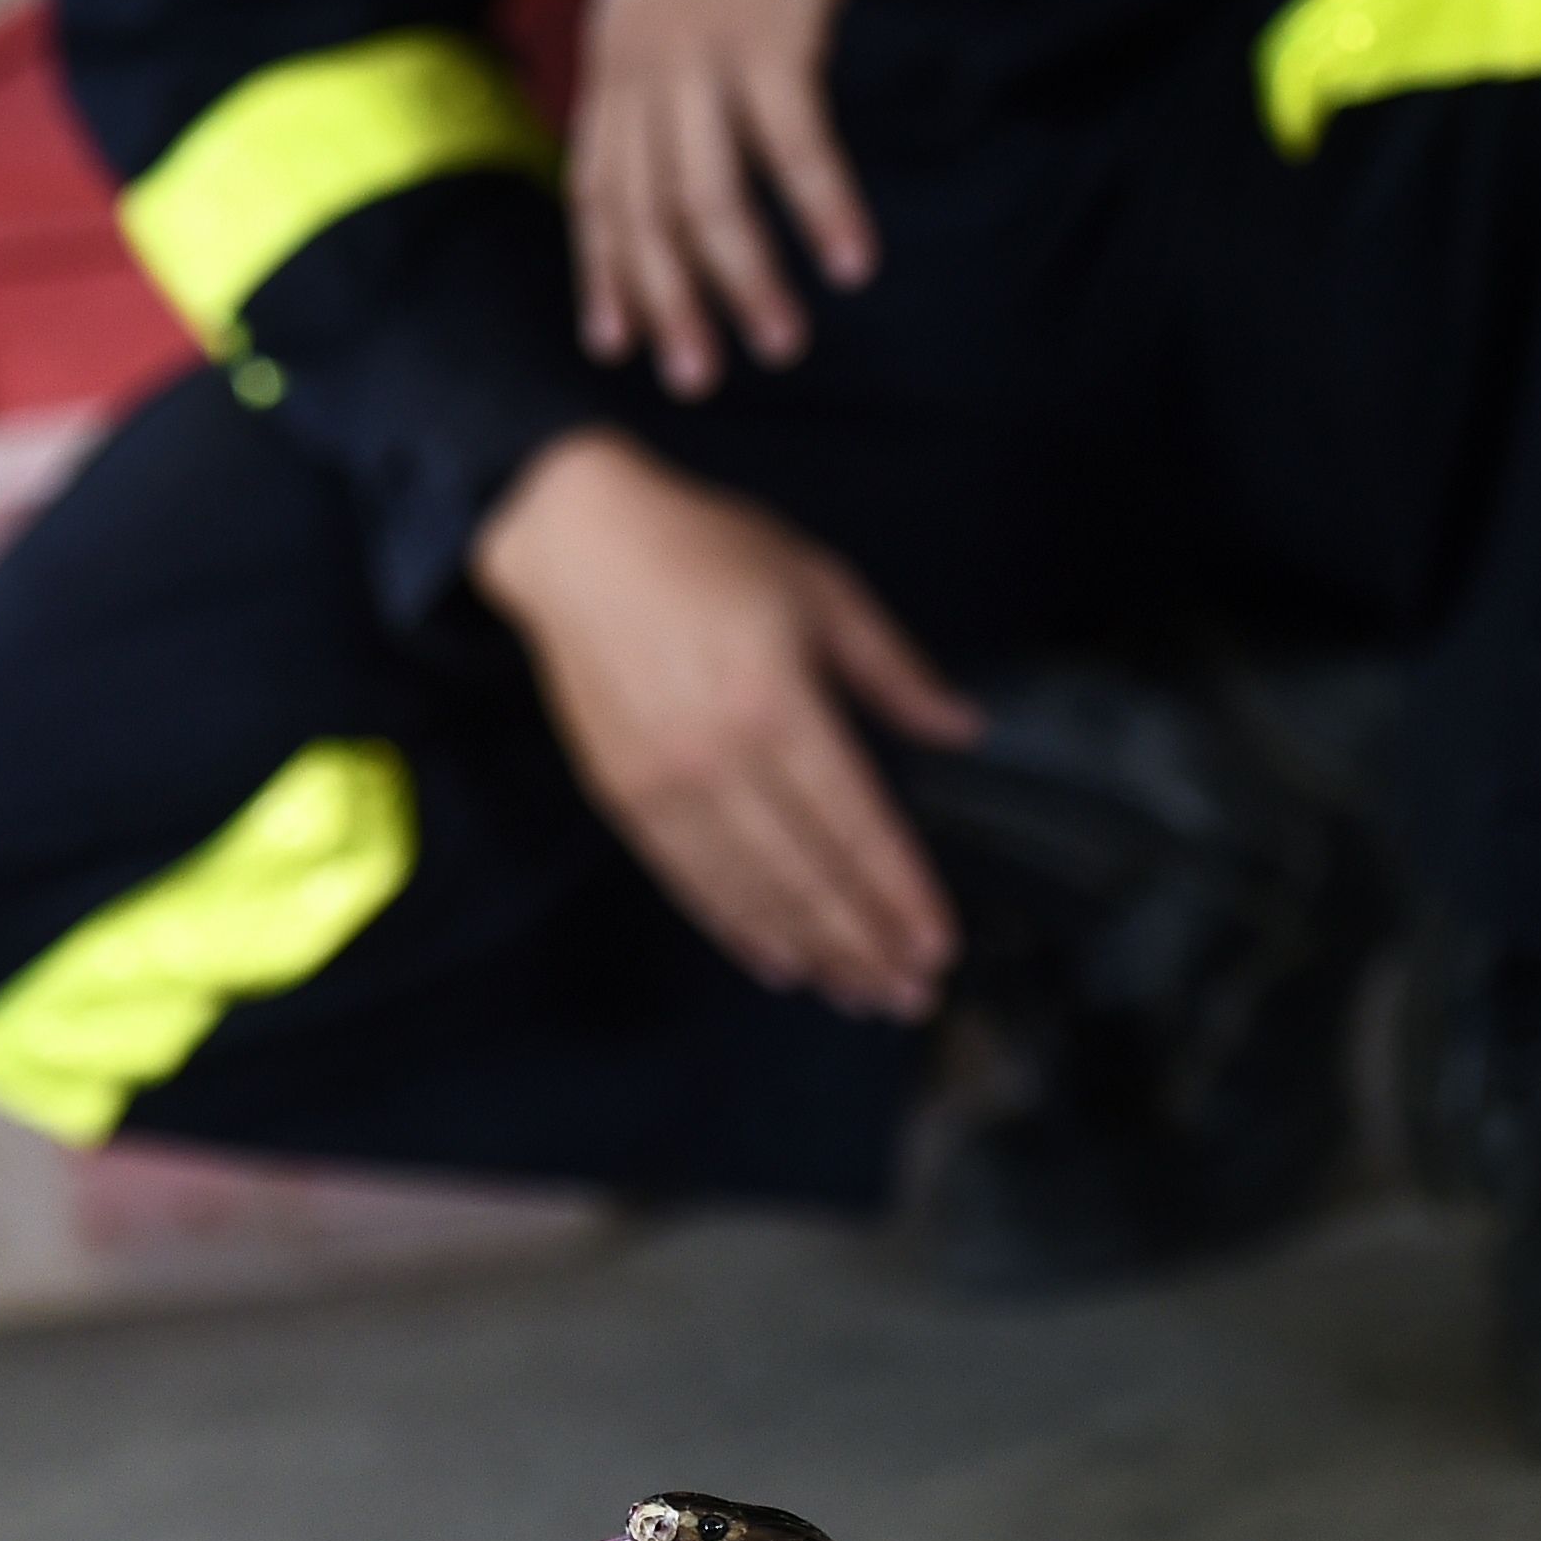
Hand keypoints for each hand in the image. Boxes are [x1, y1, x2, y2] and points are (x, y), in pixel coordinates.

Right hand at [473, 430, 976, 1020]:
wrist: (578, 544)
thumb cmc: (705, 550)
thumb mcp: (822, 587)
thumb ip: (893, 670)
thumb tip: (962, 729)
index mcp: (777, 702)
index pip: (854, 823)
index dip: (899, 893)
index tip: (937, 943)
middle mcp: (719, 759)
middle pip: (806, 876)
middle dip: (864, 944)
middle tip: (911, 995)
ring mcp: (666, 786)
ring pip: (750, 892)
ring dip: (811, 951)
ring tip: (858, 995)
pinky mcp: (626, 798)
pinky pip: (692, 882)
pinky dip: (740, 929)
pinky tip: (780, 962)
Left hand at [571, 0, 874, 397]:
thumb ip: (656, 77)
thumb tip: (675, 149)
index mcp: (612, 69)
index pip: (598, 196)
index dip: (605, 275)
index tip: (616, 344)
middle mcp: (642, 75)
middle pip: (646, 220)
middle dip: (670, 308)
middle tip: (697, 381)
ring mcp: (702, 60)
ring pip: (710, 202)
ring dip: (747, 282)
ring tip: (781, 344)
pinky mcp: (773, 37)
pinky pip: (796, 146)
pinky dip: (824, 209)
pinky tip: (853, 260)